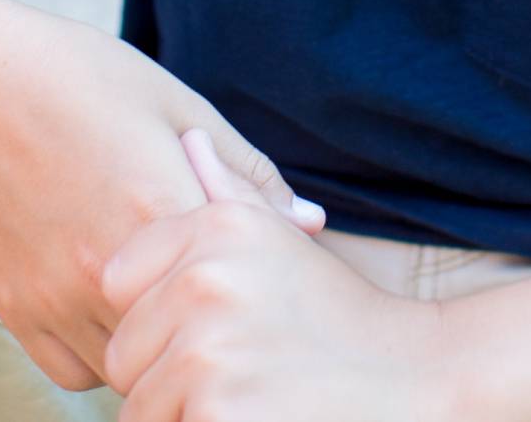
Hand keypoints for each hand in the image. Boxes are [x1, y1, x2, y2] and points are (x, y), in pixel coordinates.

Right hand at [0, 0, 326, 392]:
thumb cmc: (86, 79)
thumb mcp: (180, 105)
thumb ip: (247, 174)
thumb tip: (312, 223)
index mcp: (164, 207)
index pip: (243, 278)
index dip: (259, 274)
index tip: (258, 266)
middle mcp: (112, 267)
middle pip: (191, 330)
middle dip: (208, 311)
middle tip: (209, 280)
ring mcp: (59, 297)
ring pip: (135, 361)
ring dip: (155, 333)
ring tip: (157, 280)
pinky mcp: (19, 311)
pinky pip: (76, 371)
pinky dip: (100, 347)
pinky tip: (105, 295)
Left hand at [101, 127, 449, 421]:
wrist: (413, 381)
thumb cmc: (340, 315)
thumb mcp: (281, 241)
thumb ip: (227, 189)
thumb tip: (191, 138)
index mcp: (217, 227)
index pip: (117, 280)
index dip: (153, 317)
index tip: (208, 328)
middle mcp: (206, 279)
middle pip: (123, 352)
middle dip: (163, 376)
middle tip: (236, 373)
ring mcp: (208, 351)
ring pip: (139, 408)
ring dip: (182, 417)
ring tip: (247, 400)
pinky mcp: (217, 415)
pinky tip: (251, 419)